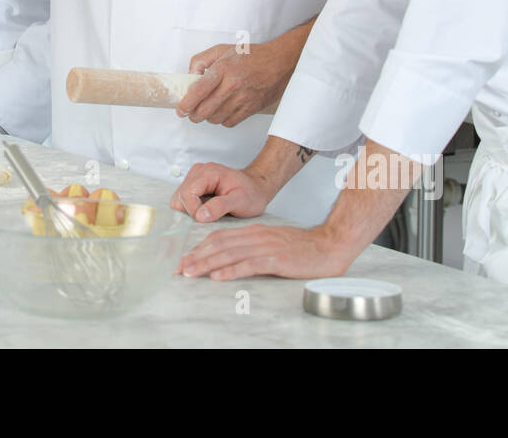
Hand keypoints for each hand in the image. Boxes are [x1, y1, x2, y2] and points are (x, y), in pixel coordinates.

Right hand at [169, 161, 275, 221]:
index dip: (193, 211)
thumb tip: (200, 215)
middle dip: (191, 212)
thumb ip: (220, 207)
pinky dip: (192, 209)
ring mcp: (195, 178)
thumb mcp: (240, 201)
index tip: (206, 220)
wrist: (257, 188)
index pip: (187, 194)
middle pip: (180, 197)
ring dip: (191, 211)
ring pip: (179, 199)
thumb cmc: (252, 194)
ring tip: (209, 214)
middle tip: (208, 218)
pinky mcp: (194, 185)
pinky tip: (206, 211)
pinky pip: (184, 200)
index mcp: (208, 172)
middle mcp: (198, 172)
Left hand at [175, 40, 292, 126]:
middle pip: (204, 110)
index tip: (180, 109)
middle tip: (190, 113)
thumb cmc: (252, 55)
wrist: (280, 62)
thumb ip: (201, 60)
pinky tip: (222, 112)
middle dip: (193, 115)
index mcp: (223, 69)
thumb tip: (190, 76)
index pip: (198, 91)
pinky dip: (222, 120)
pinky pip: (229, 122)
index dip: (186, 104)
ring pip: (215, 118)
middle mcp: (232, 85)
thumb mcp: (222, 49)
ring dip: (207, 117)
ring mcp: (242, 99)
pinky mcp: (251, 109)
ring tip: (206, 110)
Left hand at [177, 223, 352, 280]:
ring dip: (207, 263)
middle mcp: (256, 236)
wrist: (329, 245)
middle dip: (196, 256)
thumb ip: (252, 246)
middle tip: (178, 266)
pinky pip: (249, 264)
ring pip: (229, 254)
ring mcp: (266, 247)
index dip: (200, 247)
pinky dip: (231, 270)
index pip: (220, 237)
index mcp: (254, 231)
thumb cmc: (302, 247)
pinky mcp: (276, 259)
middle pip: (219, 244)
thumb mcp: (272, 242)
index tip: (184, 257)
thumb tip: (230, 258)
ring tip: (190, 271)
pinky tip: (218, 276)